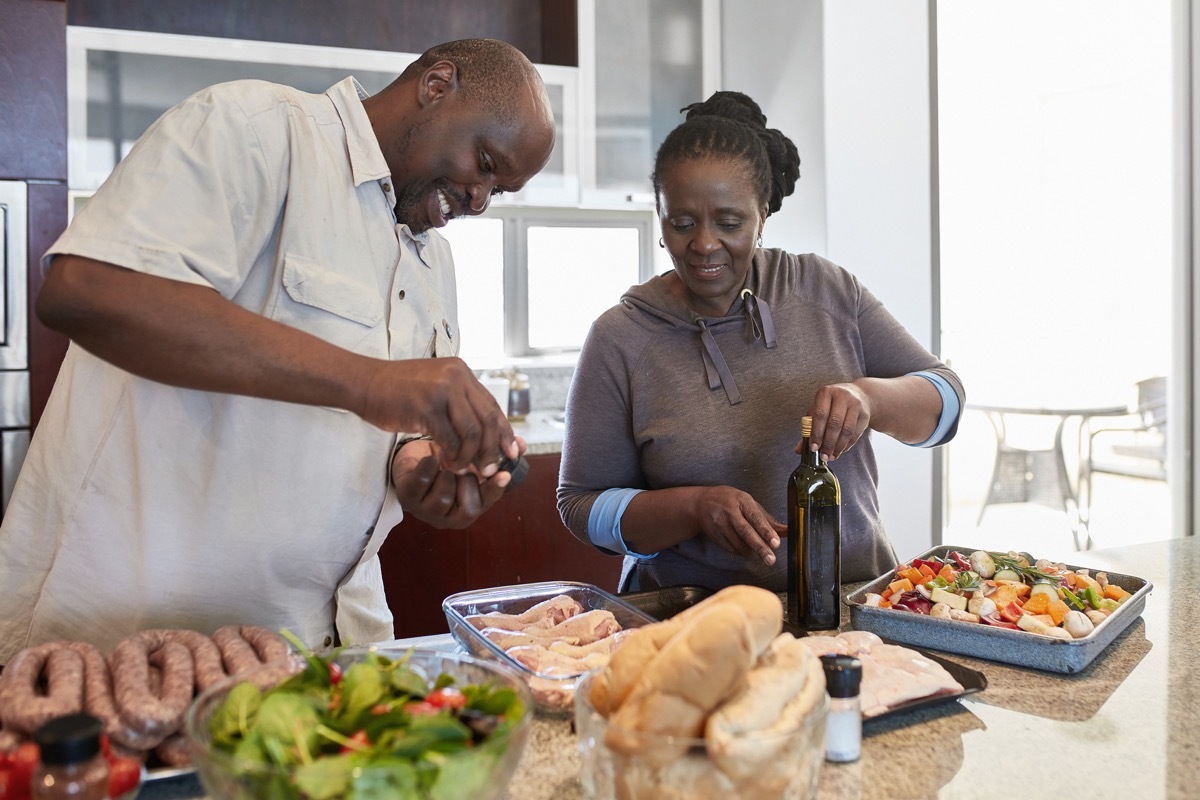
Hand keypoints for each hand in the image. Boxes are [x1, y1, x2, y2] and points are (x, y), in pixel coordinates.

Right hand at [359, 357, 516, 476]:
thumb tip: (483, 433)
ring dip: (470, 456)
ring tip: (462, 468)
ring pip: (471, 431)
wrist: (363, 383)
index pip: (491, 405)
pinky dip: (451, 456)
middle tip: (490, 469)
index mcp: (461, 371)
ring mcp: (441, 390)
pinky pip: (449, 439)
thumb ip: (458, 403)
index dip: (503, 431)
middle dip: (492, 448)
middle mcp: (456, 377)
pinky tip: (446, 463)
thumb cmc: (397, 390)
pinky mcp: (426, 407)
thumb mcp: (434, 387)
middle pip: (487, 419)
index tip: (512, 451)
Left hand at [391, 437, 525, 528]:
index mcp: (467, 509)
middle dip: (468, 480)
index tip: (504, 473)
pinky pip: (421, 483)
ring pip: (444, 497)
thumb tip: (521, 445)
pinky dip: (428, 467)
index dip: (496, 489)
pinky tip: (431, 458)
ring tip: (445, 462)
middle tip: (462, 464)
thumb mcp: (473, 460)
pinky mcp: (407, 497)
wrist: (414, 458)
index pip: (487, 504)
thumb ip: (496, 455)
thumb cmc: (447, 462)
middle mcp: (447, 517)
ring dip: (448, 474)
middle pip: (469, 507)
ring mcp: (426, 511)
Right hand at [694, 486, 784, 565]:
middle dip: (760, 547)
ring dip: (752, 553)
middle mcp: (730, 513)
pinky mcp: (716, 536)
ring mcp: (721, 525)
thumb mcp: (749, 504)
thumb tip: (787, 531)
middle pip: (746, 532)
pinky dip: (743, 553)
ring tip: (764, 557)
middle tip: (771, 559)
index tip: (776, 543)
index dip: (766, 531)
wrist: (701, 504)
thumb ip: (768, 520)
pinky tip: (750, 553)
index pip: (756, 518)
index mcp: (742, 501)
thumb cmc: (731, 502)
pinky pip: (732, 548)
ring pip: (738, 543)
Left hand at [804, 382, 871, 460]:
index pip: (820, 414)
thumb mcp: (818, 410)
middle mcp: (842, 396)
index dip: (816, 433)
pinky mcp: (865, 414)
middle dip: (828, 443)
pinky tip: (839, 452)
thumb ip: (808, 428)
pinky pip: (855, 434)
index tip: (813, 448)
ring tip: (831, 457)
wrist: (859, 395)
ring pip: (847, 430)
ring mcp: (855, 404)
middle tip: (823, 456)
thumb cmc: (832, 404)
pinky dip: (846, 445)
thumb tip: (799, 450)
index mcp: (826, 393)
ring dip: (838, 447)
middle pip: (834, 423)